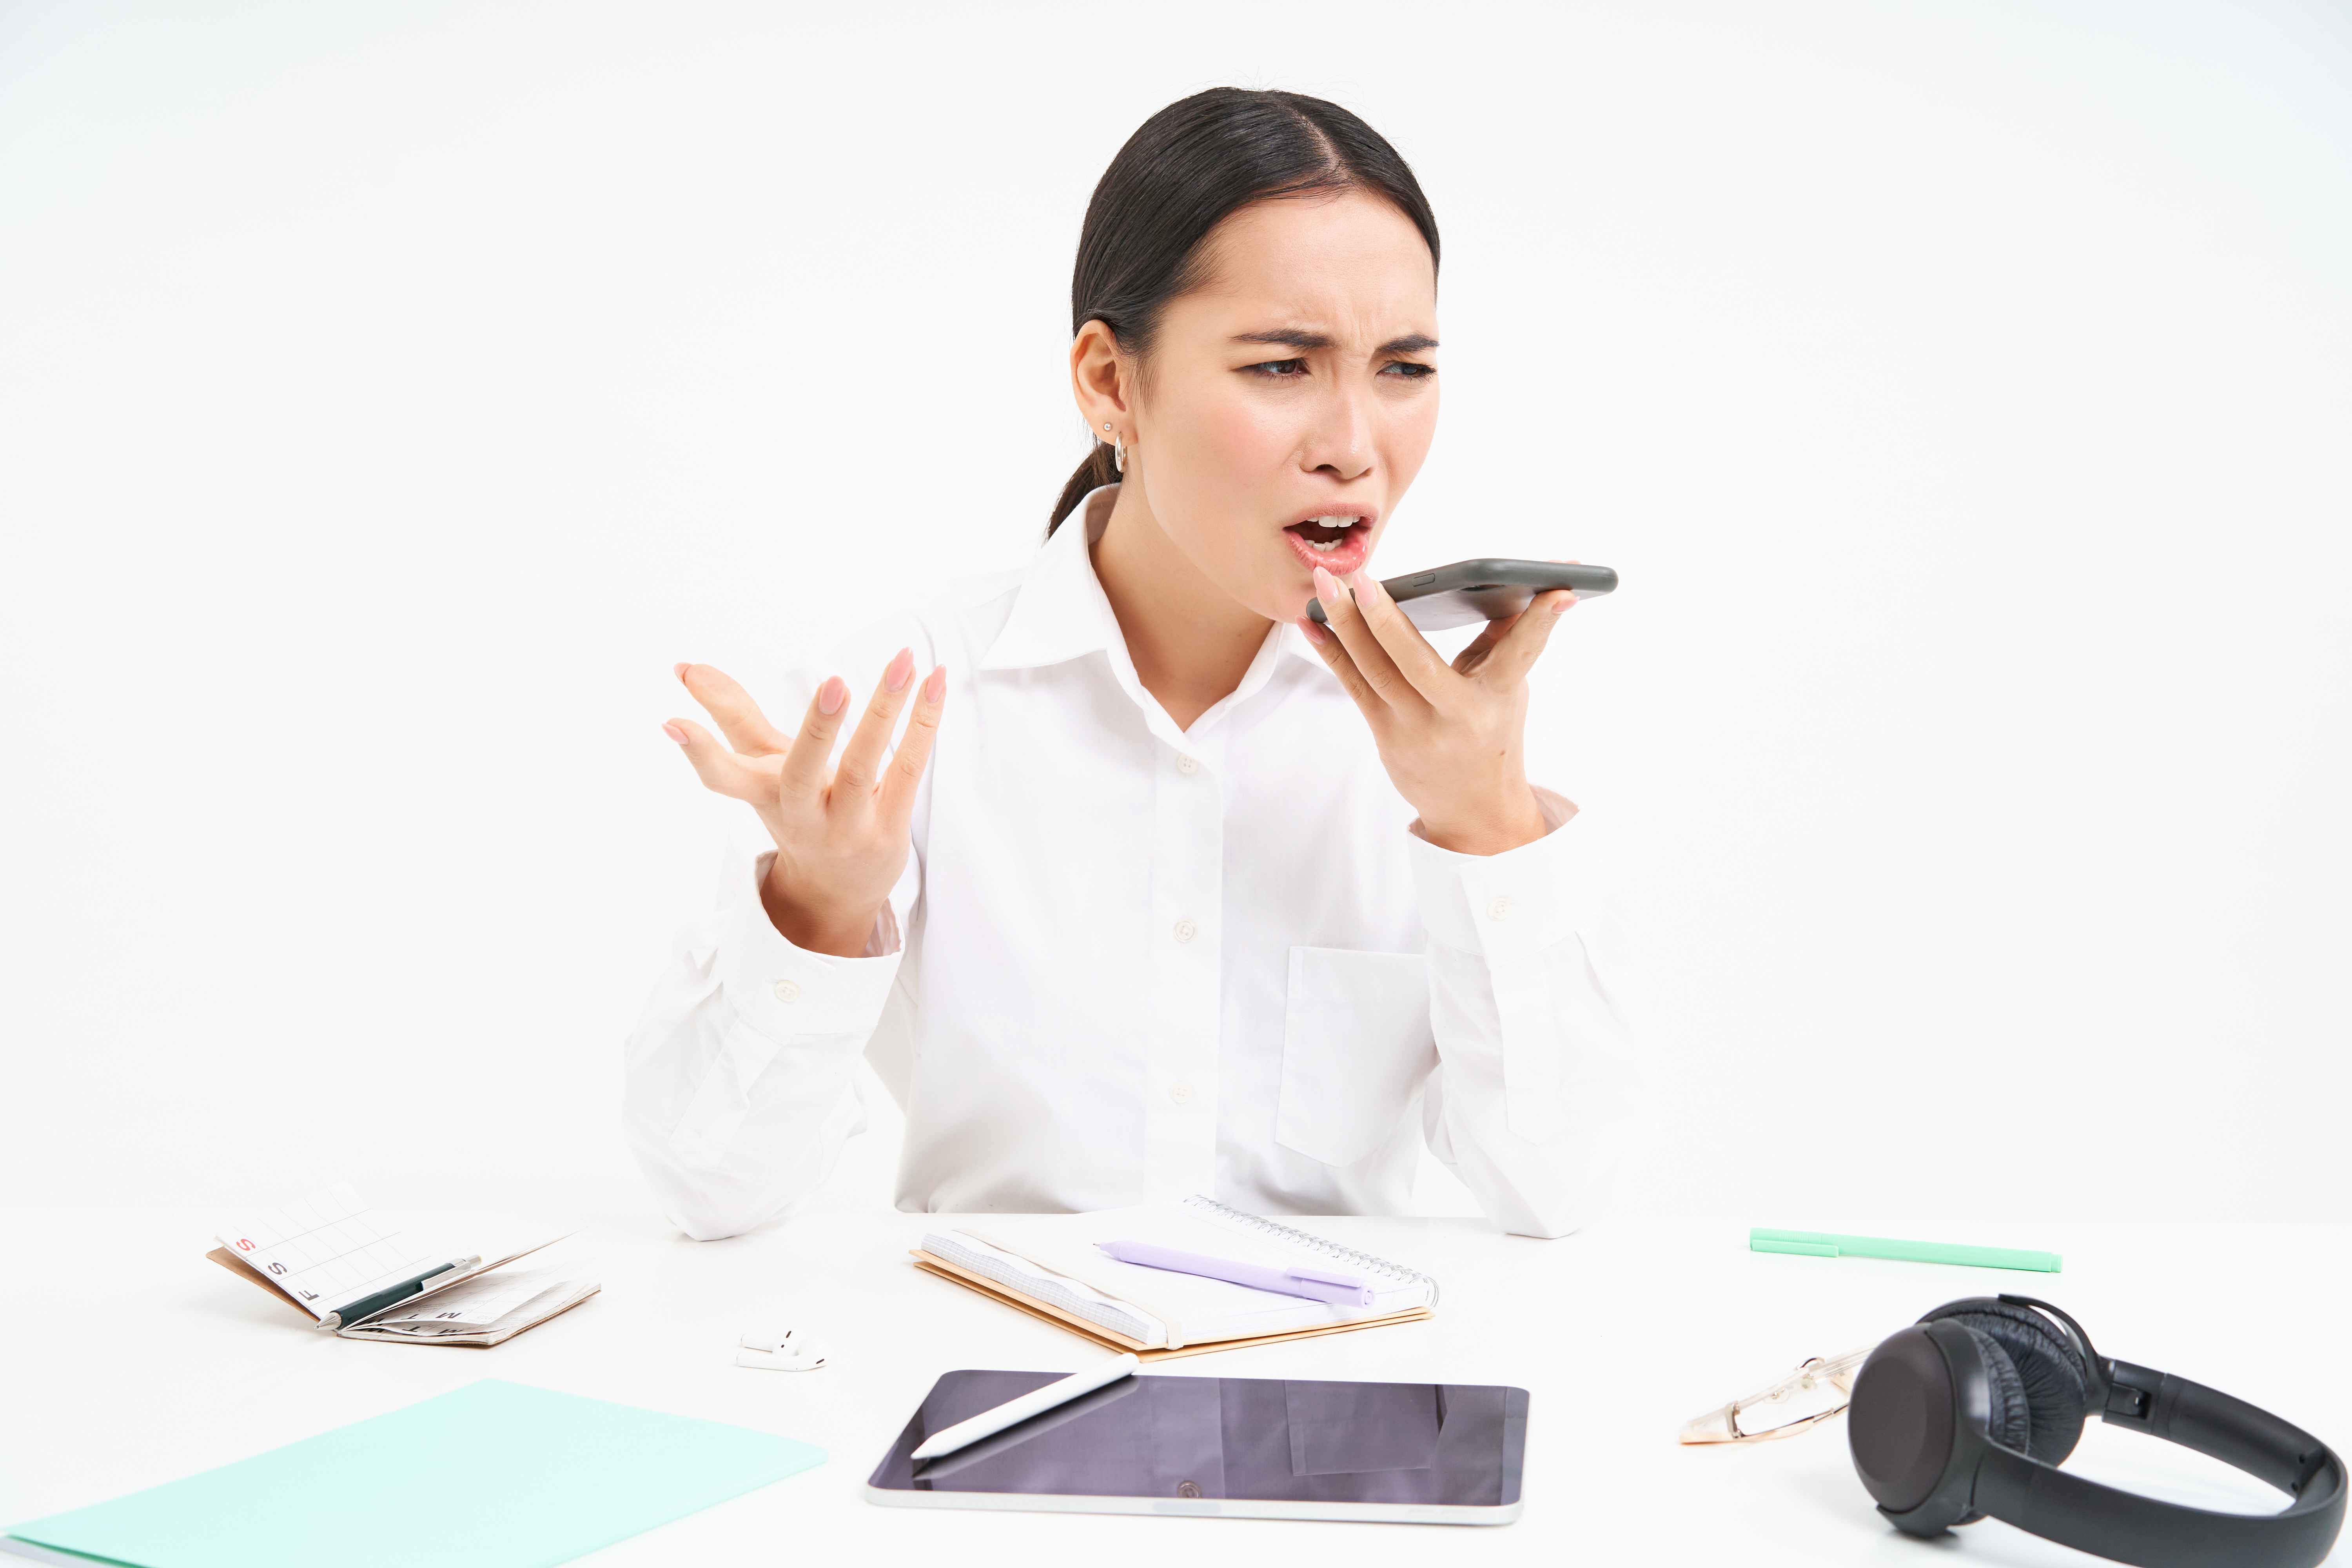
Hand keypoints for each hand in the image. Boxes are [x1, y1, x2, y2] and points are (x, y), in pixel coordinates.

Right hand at [662, 651, 946, 956]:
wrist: (836, 890)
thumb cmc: (797, 810)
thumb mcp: (760, 766)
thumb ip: (729, 713)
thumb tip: (686, 665)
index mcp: (765, 796)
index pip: (723, 777)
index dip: (698, 751)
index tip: (672, 723)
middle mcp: (803, 814)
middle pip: (804, 773)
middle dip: (819, 728)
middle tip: (834, 683)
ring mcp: (849, 825)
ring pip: (866, 768)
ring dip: (886, 711)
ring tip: (903, 661)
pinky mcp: (890, 827)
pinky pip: (909, 770)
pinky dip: (922, 725)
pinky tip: (933, 684)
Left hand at [1299, 561, 1577, 855]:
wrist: (1475, 813)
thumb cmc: (1492, 737)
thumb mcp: (1508, 692)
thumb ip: (1506, 641)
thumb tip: (1512, 587)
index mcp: (1498, 699)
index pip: (1521, 652)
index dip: (1538, 622)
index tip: (1557, 589)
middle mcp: (1456, 716)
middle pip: (1417, 663)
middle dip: (1386, 618)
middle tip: (1362, 577)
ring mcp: (1416, 730)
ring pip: (1375, 671)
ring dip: (1346, 624)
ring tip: (1325, 585)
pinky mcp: (1386, 736)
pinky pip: (1354, 686)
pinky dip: (1332, 650)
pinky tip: (1312, 621)